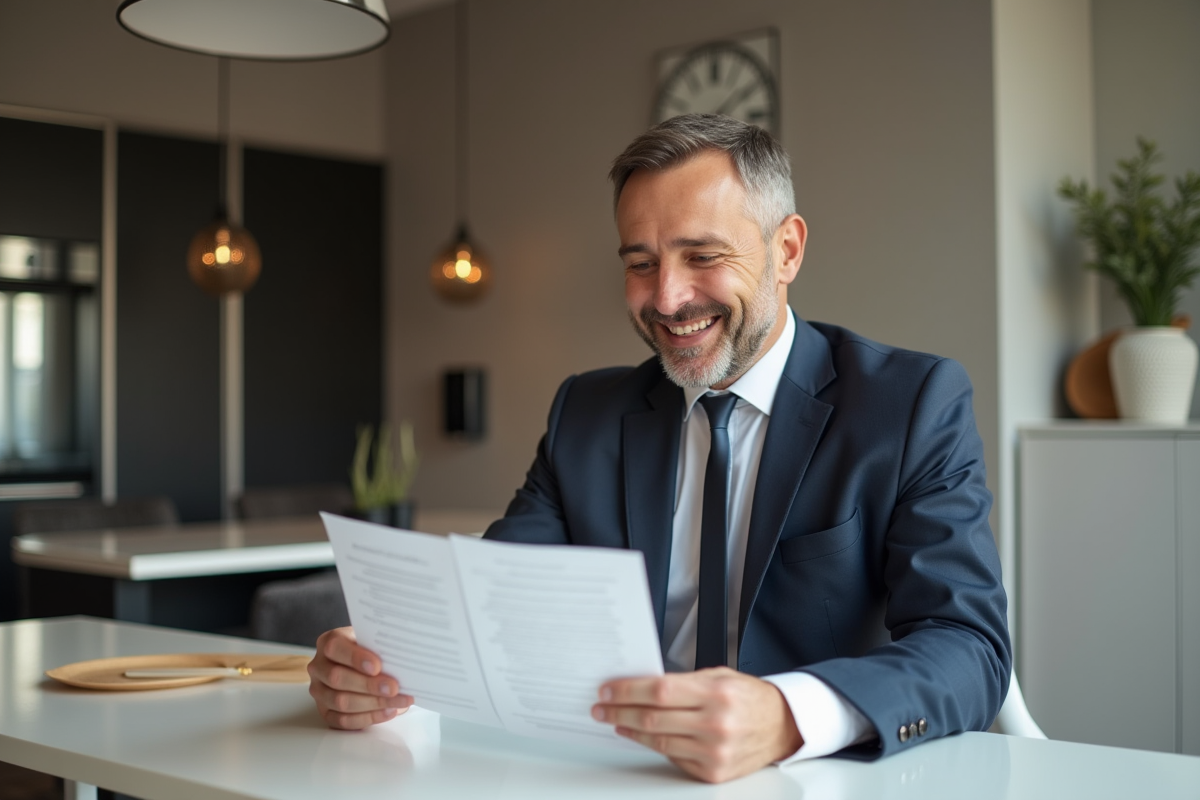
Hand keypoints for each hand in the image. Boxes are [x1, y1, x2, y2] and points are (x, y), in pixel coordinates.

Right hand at [307, 627, 413, 729]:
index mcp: (329, 642)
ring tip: (398, 702)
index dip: (355, 658)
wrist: (363, 663)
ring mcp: (319, 691)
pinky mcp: (325, 711)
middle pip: (337, 678)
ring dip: (373, 704)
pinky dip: (368, 718)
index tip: (377, 666)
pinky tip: (388, 711)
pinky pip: (343, 720)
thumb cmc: (370, 650)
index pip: (335, 647)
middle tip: (394, 688)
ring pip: (340, 702)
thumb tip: (400, 662)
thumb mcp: (374, 641)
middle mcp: (319, 666)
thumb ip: (381, 648)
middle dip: (369, 685)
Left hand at [591, 667, 802, 782]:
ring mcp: (714, 751)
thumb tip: (640, 686)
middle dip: (620, 710)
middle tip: (602, 706)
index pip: (659, 690)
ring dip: (630, 729)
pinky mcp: (713, 772)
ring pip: (658, 740)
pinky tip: (641, 735)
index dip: (628, 691)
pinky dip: (653, 745)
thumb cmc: (749, 697)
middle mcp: (716, 724)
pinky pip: (672, 758)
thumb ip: (683, 682)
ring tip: (615, 719)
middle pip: (653, 717)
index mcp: (717, 693)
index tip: (608, 690)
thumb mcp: (719, 677)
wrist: (782, 726)